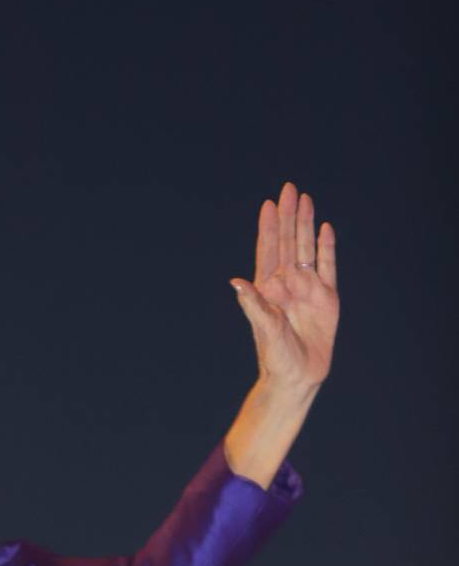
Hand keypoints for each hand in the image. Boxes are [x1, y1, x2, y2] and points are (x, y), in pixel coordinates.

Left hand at [230, 181, 338, 398]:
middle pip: (289, 242)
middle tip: (288, 188)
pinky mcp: (327, 297)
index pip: (269, 250)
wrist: (298, 376)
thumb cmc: (275, 356)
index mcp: (268, 288)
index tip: (268, 204)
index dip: (269, 227)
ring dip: (306, 225)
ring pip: (307, 248)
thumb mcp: (264, 328)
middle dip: (288, 216)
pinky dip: (327, 248)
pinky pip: (328, 266)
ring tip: (305, 200)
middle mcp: (287, 283)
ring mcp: (308, 288)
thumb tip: (236, 282)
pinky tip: (325, 229)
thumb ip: (253, 304)